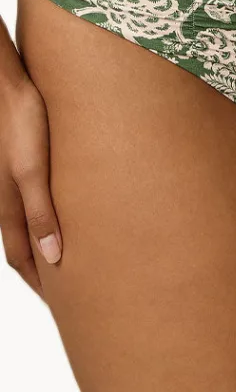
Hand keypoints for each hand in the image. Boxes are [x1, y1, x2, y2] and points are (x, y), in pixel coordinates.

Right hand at [0, 77, 61, 296]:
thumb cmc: (22, 124)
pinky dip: (49, 217)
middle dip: (44, 271)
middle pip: (25, 245)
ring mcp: (15, 181)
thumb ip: (41, 212)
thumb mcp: (32, 170)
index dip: (41, 284)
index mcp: (8, 206)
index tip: (63, 305)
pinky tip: (69, 210)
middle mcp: (8, 198)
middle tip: (70, 290)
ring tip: (72, 256)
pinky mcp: (26, 163)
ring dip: (46, 243)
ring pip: (30, 223)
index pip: (22, 258)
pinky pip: (36, 200)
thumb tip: (53, 258)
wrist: (11, 86)